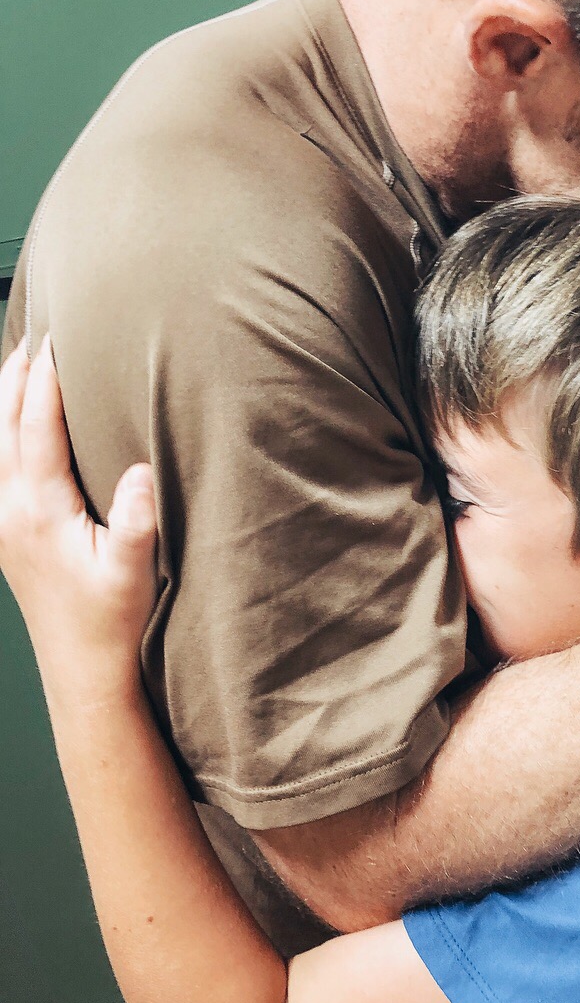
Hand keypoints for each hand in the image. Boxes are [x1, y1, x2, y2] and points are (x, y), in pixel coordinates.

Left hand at [0, 339, 158, 700]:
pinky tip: (15, 424)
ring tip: (19, 362)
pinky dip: (4, 431)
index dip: (45, 382)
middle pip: (4, 425)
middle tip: (35, 333)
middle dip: (17, 376)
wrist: (81, 670)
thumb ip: (136, 520)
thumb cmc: (110, 622)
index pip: (37, 430)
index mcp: (40, 511)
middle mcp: (10, 511)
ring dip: (5, 399)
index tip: (56, 341)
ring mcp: (2, 522)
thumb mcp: (132, 571)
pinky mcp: (6, 533)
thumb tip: (141, 470)